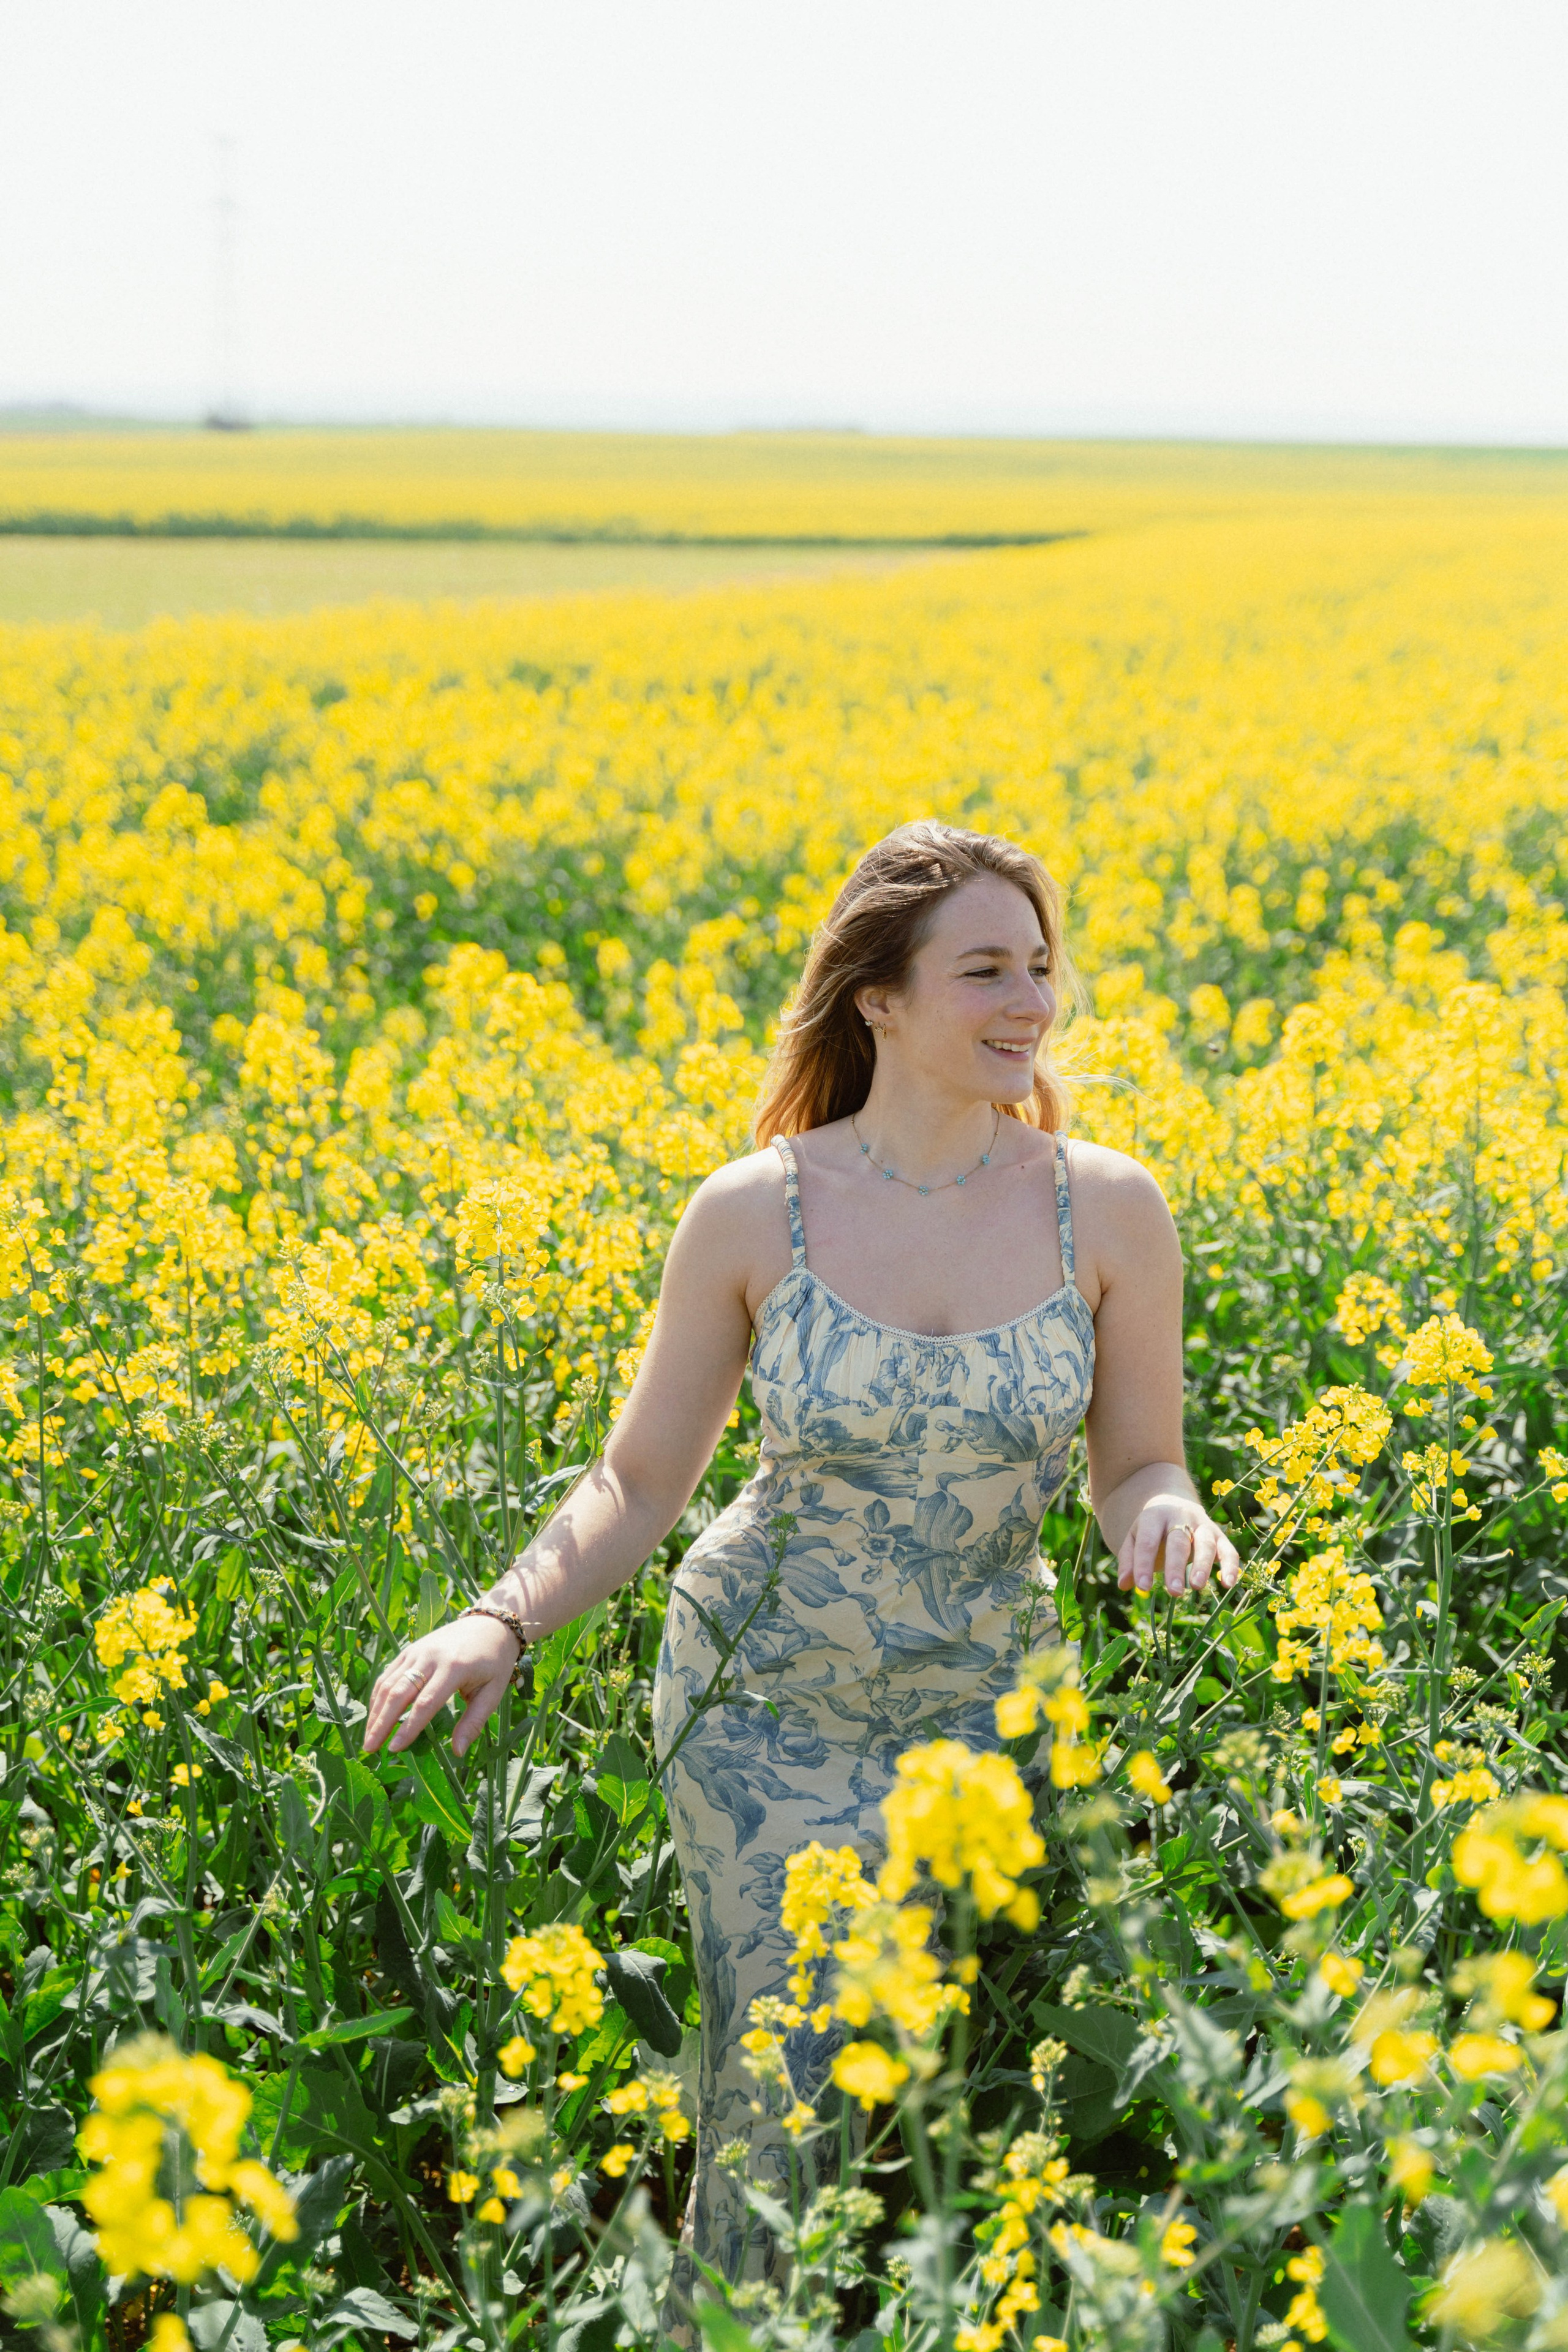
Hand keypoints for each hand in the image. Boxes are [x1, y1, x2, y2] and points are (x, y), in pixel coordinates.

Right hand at [362, 1615, 521, 1758]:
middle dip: (382, 1723)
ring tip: (368, 1738)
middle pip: (399, 1693)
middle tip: (369, 1749)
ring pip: (389, 1683)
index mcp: (455, 1668)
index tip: (394, 1749)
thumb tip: (458, 1753)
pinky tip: (375, 1715)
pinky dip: (378, 1695)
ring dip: (376, 1712)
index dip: (408, 1727)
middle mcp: (431, 1657)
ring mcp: (418, 1650)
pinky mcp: (410, 1649)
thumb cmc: (494, 1663)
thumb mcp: (493, 1692)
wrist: (489, 1625)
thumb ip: (474, 1722)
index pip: (425, 1703)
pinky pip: (389, 1673)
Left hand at [1117, 1494, 1239, 1597]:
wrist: (1173, 1501)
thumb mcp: (1134, 1538)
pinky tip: (1229, 1585)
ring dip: (1202, 1565)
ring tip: (1196, 1587)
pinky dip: (1231, 1566)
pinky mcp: (1218, 1535)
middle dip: (1176, 1567)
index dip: (1144, 1564)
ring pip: (1205, 1543)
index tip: (1143, 1587)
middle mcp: (1180, 1517)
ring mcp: (1202, 1525)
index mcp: (1154, 1516)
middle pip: (1178, 1541)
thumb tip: (1123, 1585)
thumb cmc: (1151, 1530)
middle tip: (1173, 1592)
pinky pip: (1228, 1549)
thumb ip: (1128, 1560)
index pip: (1148, 1541)